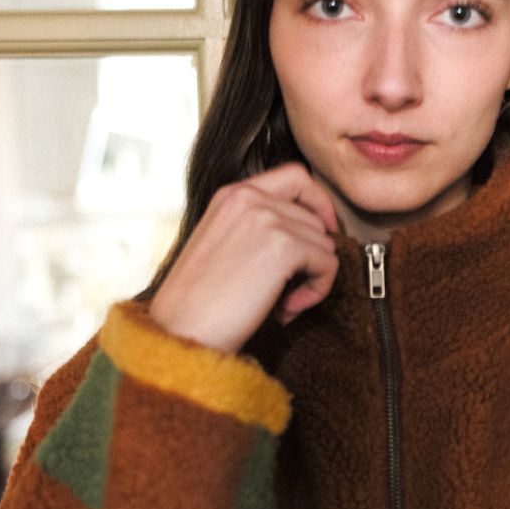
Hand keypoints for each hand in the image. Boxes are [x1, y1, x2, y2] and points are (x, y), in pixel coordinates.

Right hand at [148, 163, 338, 352]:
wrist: (181, 331)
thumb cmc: (199, 302)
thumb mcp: (224, 246)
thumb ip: (258, 228)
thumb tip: (312, 234)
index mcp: (231, 194)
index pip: (295, 176)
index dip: (318, 203)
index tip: (323, 231)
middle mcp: (249, 197)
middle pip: (315, 217)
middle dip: (311, 256)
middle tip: (287, 290)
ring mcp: (267, 218)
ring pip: (325, 243)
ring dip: (312, 278)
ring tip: (281, 303)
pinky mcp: (284, 246)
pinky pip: (328, 264)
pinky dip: (317, 291)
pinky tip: (286, 310)